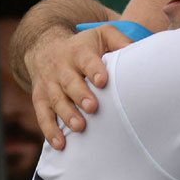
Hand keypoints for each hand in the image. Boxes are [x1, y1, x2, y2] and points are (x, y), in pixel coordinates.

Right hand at [26, 24, 132, 149]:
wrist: (45, 48)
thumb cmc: (84, 47)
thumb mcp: (101, 35)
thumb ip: (119, 41)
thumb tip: (139, 51)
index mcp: (78, 52)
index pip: (86, 59)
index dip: (93, 69)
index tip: (102, 80)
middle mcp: (61, 68)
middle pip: (69, 82)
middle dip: (80, 94)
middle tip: (92, 107)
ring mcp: (49, 85)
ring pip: (57, 100)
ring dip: (67, 114)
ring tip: (79, 127)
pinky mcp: (40, 99)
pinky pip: (43, 116)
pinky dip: (50, 131)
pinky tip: (60, 144)